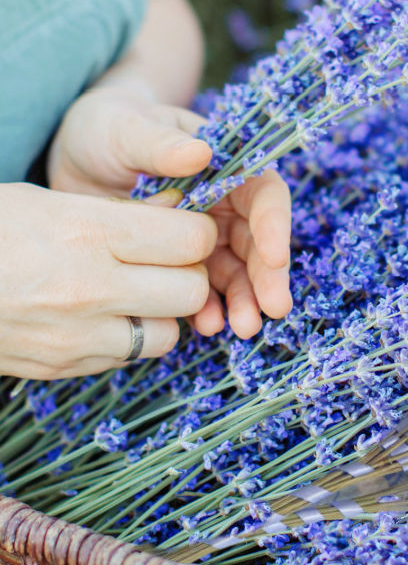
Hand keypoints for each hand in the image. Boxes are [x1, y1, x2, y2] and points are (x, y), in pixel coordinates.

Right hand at [0, 183, 215, 378]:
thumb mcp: (53, 199)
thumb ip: (122, 212)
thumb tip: (181, 209)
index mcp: (88, 231)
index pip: (190, 238)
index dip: (196, 231)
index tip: (183, 227)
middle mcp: (89, 287)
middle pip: (191, 290)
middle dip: (189, 273)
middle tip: (167, 262)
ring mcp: (75, 334)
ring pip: (168, 334)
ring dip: (163, 313)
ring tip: (135, 292)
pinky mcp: (62, 366)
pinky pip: (127, 357)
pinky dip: (127, 338)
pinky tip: (102, 315)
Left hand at [48, 87, 291, 337]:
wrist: (75, 156)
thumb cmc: (108, 128)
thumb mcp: (128, 129)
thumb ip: (161, 143)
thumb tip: (201, 153)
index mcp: (225, 165)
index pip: (263, 194)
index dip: (274, 225)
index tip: (274, 257)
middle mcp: (223, 202)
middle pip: (258, 241)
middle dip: (267, 276)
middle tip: (272, 309)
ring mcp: (203, 235)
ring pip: (236, 271)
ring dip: (244, 299)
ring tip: (241, 328)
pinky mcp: (178, 262)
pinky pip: (202, 289)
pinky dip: (208, 308)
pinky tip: (205, 326)